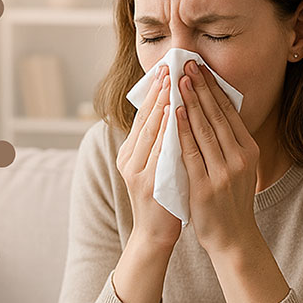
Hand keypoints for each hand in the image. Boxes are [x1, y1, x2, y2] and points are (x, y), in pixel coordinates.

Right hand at [116, 65, 182, 249]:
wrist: (155, 235)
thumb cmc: (162, 199)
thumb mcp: (156, 167)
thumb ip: (160, 143)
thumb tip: (173, 112)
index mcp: (130, 153)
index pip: (144, 116)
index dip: (154, 92)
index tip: (166, 69)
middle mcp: (129, 159)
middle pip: (144, 118)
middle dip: (158, 92)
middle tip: (169, 67)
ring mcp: (137, 171)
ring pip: (149, 131)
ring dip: (161, 105)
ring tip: (172, 82)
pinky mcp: (148, 183)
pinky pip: (158, 151)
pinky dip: (165, 131)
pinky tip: (173, 114)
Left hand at [174, 60, 260, 254]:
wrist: (233, 237)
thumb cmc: (231, 200)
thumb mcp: (239, 167)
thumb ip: (230, 143)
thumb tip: (215, 111)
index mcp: (249, 150)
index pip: (229, 112)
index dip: (214, 88)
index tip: (201, 68)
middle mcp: (240, 158)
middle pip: (217, 115)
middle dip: (200, 87)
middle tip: (188, 64)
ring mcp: (223, 172)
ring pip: (204, 129)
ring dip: (190, 101)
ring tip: (179, 80)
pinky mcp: (206, 186)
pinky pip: (191, 152)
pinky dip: (182, 130)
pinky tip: (175, 113)